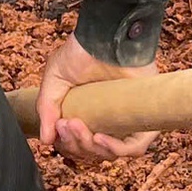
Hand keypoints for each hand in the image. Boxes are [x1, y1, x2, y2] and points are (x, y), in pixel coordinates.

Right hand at [35, 35, 157, 161]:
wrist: (105, 36)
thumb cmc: (82, 51)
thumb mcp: (54, 80)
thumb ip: (47, 109)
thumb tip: (46, 141)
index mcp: (88, 116)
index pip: (77, 146)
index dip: (66, 143)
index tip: (59, 125)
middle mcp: (108, 121)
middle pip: (91, 152)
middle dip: (74, 143)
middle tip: (66, 123)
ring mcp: (127, 122)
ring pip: (110, 154)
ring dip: (89, 146)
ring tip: (78, 126)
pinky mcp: (145, 119)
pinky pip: (134, 147)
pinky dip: (114, 149)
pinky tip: (98, 138)